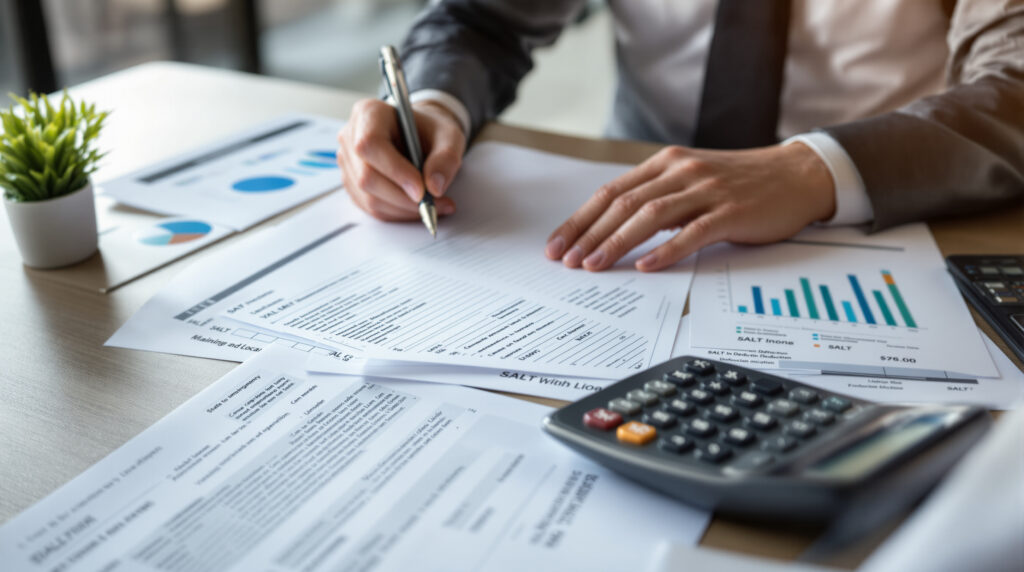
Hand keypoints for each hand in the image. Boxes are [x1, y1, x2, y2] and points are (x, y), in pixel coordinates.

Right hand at [337, 98, 465, 220]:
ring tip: (433, 206)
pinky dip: (397, 213)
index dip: (395, 170)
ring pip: (369, 198)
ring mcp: (348, 163)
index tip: (422, 190)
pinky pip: (371, 208)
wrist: (420, 136)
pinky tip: (417, 207)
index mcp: (370, 114)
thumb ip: (446, 158)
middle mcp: (351, 137)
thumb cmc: (430, 130)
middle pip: (366, 177)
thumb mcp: (449, 136)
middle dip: (403, 197)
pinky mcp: (352, 185)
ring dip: (403, 209)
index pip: (370, 144)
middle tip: (433, 203)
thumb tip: (434, 187)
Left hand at [544, 143, 835, 271]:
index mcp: (665, 163)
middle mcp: (681, 171)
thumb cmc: (739, 184)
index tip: (557, 245)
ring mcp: (707, 190)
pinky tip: (646, 266)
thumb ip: (655, 197)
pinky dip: (666, 250)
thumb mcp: (690, 180)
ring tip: (594, 266)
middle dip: (588, 234)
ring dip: (617, 243)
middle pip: (623, 204)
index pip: (611, 193)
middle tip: (565, 261)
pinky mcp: (731, 211)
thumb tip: (611, 228)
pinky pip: (692, 232)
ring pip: (650, 216)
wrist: (796, 174)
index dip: (580, 220)